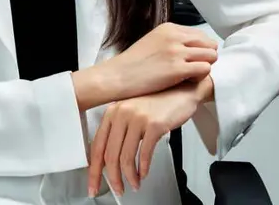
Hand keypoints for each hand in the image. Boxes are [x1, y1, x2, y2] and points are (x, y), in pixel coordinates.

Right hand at [72, 22, 216, 110]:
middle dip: (206, 57)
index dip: (200, 49)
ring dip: (204, 67)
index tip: (192, 59)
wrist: (117, 77)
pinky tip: (188, 81)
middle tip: (194, 69)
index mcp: (170, 28)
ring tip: (191, 75)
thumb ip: (172, 40)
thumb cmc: (132, 63)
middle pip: (209, 44)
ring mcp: (177, 52)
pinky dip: (201, 76)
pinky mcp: (178, 69)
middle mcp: (175, 37)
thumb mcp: (153, 41)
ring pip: (211, 56)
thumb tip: (192, 47)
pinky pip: (205, 69)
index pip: (201, 34)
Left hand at [86, 80, 205, 196]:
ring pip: (126, 157)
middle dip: (112, 178)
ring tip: (134, 184)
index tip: (94, 185)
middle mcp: (122, 113)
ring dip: (129, 176)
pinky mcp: (154, 124)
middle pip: (110, 155)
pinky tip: (144, 173)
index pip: (97, 146)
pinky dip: (143, 168)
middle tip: (117, 190)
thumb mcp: (132, 113)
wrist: (183, 90)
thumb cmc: (159, 103)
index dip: (94, 171)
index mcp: (112, 111)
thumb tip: (109, 161)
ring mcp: (138, 117)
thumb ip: (119, 131)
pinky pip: (144, 153)